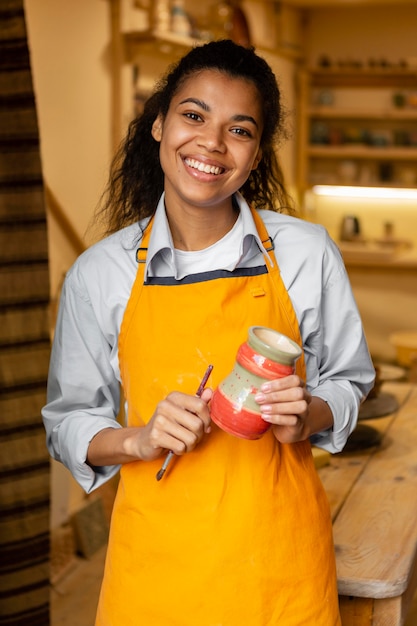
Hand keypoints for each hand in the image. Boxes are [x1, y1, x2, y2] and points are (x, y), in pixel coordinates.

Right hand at [87, 388, 212, 467]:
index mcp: (174, 397)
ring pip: (191, 438)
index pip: (200, 405)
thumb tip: (210, 392)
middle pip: (197, 424)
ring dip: (190, 445)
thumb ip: (197, 402)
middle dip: (199, 435)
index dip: (207, 419)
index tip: (204, 425)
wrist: (143, 440)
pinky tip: (174, 446)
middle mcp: (165, 406)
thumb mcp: (182, 412)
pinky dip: (181, 450)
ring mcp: (159, 421)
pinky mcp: (155, 436)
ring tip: (182, 442)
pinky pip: (181, 447)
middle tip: (192, 436)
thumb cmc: (168, 426)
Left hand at [255, 375, 311, 443]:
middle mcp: (305, 397)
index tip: (263, 388)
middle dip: (276, 396)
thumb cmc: (278, 406)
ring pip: (299, 406)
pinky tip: (265, 417)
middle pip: (297, 393)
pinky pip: (293, 420)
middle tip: (259, 399)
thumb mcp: (274, 395)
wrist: (288, 427)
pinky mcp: (300, 424)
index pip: (295, 380)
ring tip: (263, 409)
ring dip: (278, 407)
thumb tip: (251, 385)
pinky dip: (277, 418)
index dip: (279, 383)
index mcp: (299, 386)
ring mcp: (304, 412)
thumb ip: (268, 389)